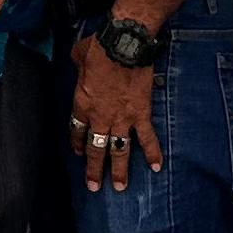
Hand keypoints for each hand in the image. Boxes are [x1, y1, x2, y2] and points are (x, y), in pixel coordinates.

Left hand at [71, 45, 161, 189]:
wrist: (124, 45)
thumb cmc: (99, 48)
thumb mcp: (79, 56)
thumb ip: (78, 65)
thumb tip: (81, 60)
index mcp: (82, 104)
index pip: (77, 130)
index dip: (77, 142)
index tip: (78, 152)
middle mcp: (100, 117)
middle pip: (95, 148)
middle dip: (94, 169)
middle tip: (94, 186)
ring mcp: (122, 119)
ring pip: (119, 150)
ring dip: (120, 169)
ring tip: (120, 187)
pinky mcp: (141, 114)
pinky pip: (147, 138)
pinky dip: (152, 153)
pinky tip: (155, 168)